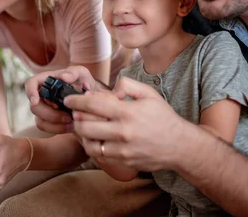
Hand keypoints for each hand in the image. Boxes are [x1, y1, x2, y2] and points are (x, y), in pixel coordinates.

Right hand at [25, 66, 105, 133]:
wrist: (90, 99)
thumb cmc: (83, 83)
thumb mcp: (82, 74)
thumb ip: (74, 72)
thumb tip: (63, 77)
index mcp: (46, 81)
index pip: (31, 84)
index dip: (30, 92)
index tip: (35, 101)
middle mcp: (42, 96)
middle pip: (35, 107)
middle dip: (50, 114)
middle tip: (68, 116)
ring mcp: (44, 109)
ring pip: (40, 120)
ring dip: (56, 124)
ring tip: (72, 122)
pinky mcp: (49, 121)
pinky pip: (47, 128)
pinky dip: (59, 129)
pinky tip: (71, 126)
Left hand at [66, 76, 190, 171]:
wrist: (178, 145)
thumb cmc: (163, 117)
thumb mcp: (149, 93)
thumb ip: (127, 85)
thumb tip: (109, 88)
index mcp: (128, 112)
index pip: (93, 104)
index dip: (76, 100)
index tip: (68, 99)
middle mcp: (123, 132)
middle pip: (85, 125)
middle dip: (76, 117)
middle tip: (75, 113)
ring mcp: (122, 149)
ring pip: (89, 143)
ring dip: (82, 134)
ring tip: (83, 127)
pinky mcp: (123, 162)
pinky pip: (99, 156)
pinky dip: (92, 146)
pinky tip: (94, 139)